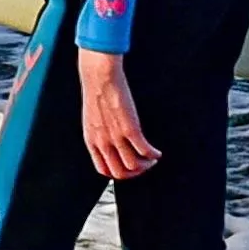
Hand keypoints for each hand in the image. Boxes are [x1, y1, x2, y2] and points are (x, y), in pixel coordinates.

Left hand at [79, 48, 161, 181]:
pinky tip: (157, 153)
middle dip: (134, 174)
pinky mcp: (129, 128)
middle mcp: (102, 142)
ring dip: (146, 165)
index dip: (118, 174)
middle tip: (143, 166)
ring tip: (151, 159)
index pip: (104, 170)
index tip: (128, 169)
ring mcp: (115, 137)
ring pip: (133, 166)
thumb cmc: (96, 91)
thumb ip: (99, 133)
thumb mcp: (92, 118)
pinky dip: (153, 155)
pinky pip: (144, 151)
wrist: (99, 76)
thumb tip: (110, 142)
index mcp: (91, 141)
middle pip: (120, 173)